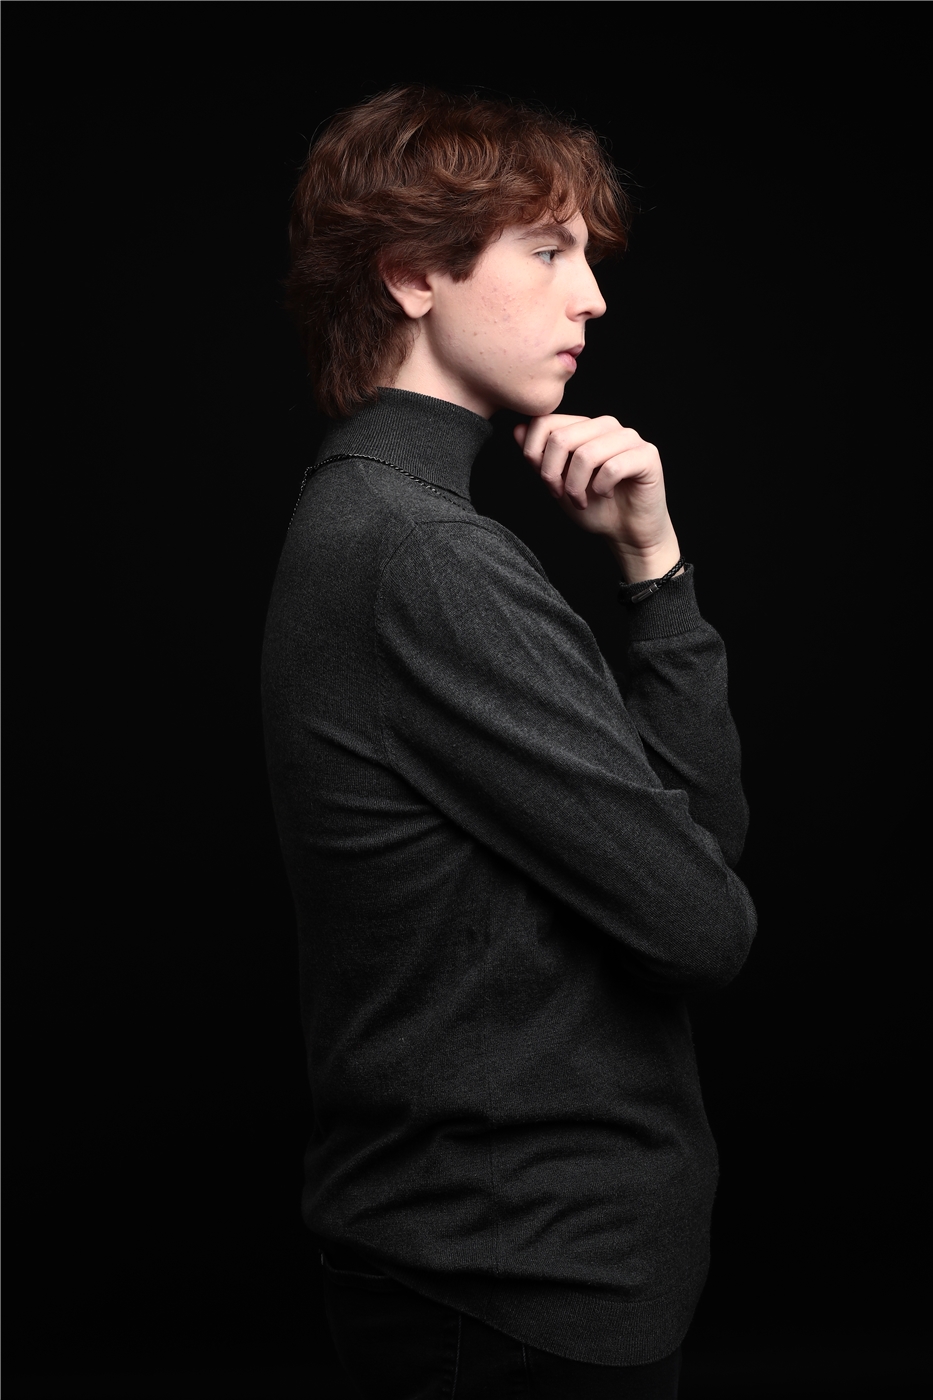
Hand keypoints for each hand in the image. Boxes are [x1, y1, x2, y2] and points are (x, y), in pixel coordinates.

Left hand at [514, 415, 681, 582]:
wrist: (627, 532)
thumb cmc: (595, 508)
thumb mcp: (559, 484)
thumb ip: (540, 458)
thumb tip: (517, 429)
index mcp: (584, 427)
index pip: (545, 422)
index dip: (536, 455)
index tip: (547, 483)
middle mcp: (606, 426)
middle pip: (562, 438)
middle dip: (554, 474)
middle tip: (563, 496)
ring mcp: (628, 437)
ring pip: (586, 454)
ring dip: (577, 486)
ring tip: (583, 500)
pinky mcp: (647, 455)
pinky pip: (612, 467)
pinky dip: (602, 488)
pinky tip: (606, 494)